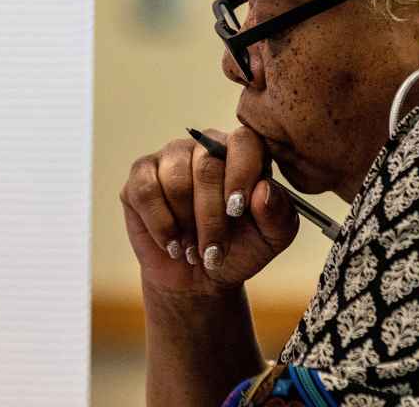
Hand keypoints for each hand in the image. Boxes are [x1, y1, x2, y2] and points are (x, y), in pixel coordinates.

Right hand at [120, 125, 299, 296]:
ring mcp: (170, 157)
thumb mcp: (271, 238)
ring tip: (193, 248)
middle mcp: (204, 146)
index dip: (240, 174)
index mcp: (241, 153)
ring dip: (186, 224)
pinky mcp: (141, 174)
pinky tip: (172, 242)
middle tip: (215, 249)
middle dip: (211, 216)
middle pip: (206, 166)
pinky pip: (146, 191)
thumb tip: (263, 190)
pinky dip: (160, 224)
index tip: (237, 210)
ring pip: (175, 180)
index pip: (243, 141)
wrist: (198, 277)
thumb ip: (277, 213)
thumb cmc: (239, 249)